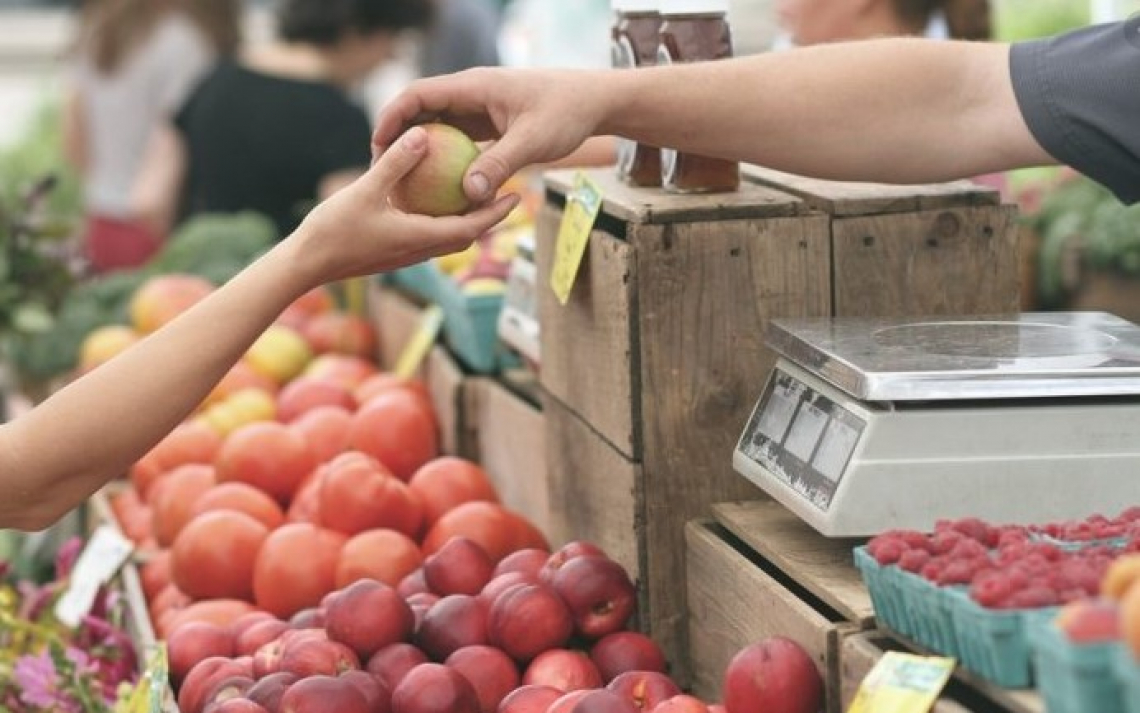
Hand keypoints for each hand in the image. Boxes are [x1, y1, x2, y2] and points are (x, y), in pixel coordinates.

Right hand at [292, 126, 519, 286]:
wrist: (305, 265)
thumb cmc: (333, 230)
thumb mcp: (365, 190)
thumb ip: (395, 163)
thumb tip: (422, 134)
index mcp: (419, 238)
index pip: (470, 228)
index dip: (496, 213)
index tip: (516, 196)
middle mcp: (418, 251)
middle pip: (465, 235)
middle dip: (488, 217)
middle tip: (506, 193)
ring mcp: (405, 254)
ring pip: (446, 238)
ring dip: (465, 220)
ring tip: (476, 195)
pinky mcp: (392, 252)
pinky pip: (426, 236)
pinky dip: (440, 220)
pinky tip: (432, 201)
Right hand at [372, 68, 608, 203]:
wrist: (593, 102)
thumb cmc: (566, 113)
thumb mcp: (533, 141)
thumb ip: (499, 164)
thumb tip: (468, 195)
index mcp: (473, 86)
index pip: (418, 94)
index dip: (392, 117)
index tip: (377, 145)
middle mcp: (471, 94)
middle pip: (420, 110)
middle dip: (397, 137)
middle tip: (381, 170)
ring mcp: (478, 109)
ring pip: (437, 126)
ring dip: (419, 150)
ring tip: (402, 181)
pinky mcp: (488, 124)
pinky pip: (456, 140)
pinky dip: (443, 159)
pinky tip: (437, 188)